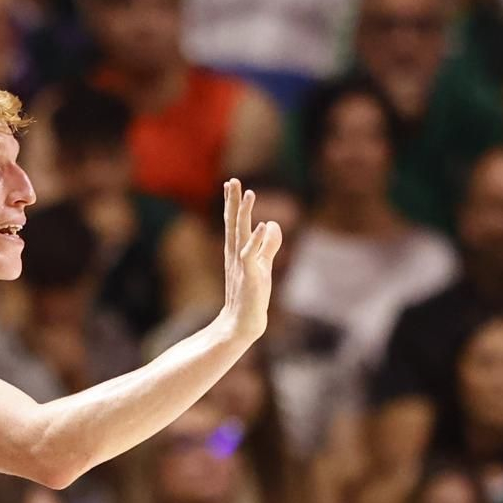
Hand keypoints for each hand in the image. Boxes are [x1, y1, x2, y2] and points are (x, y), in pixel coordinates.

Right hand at [218, 178, 280, 341]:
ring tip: (248, 193)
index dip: (233, 203)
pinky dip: (256, 239)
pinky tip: (262, 225)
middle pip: (234, 223)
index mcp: (237, 250)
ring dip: (244, 213)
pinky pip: (251, 254)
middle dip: (233, 201)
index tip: (231, 182)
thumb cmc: (252, 296)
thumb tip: (271, 224)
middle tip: (232, 180)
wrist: (243, 323)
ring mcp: (241, 264)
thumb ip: (268, 245)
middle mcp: (236, 254)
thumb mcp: (263, 265)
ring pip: (241, 234)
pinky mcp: (249, 276)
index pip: (234, 222)